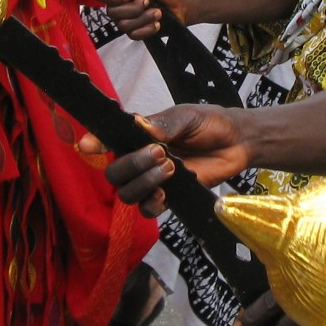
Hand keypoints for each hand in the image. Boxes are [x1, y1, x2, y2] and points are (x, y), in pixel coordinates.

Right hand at [83, 104, 250, 214]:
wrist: (237, 142)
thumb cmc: (210, 123)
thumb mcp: (188, 116)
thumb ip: (164, 123)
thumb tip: (140, 125)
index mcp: (139, 135)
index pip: (109, 140)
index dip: (95, 144)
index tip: (88, 146)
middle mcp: (140, 159)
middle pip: (115, 172)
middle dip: (132, 165)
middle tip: (161, 153)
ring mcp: (152, 180)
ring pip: (127, 193)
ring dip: (143, 183)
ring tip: (170, 168)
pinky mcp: (169, 197)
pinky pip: (147, 210)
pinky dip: (151, 205)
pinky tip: (163, 195)